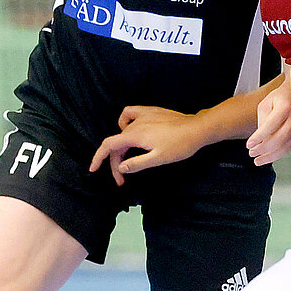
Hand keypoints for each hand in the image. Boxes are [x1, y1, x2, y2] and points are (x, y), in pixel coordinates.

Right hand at [89, 106, 208, 184]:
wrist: (198, 128)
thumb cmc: (181, 145)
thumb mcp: (158, 159)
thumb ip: (137, 163)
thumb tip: (120, 167)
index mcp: (135, 135)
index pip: (109, 145)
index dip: (98, 158)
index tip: (93, 169)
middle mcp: (136, 123)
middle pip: (117, 143)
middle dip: (116, 161)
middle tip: (122, 179)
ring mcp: (143, 115)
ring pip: (123, 132)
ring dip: (121, 146)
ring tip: (126, 159)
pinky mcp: (151, 112)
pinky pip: (130, 113)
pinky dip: (125, 122)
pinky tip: (130, 130)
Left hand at [247, 78, 290, 165]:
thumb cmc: (282, 98)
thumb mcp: (267, 103)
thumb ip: (262, 120)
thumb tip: (259, 139)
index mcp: (285, 107)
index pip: (270, 125)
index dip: (258, 137)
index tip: (248, 145)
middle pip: (278, 139)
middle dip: (262, 149)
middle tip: (251, 153)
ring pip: (285, 147)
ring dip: (269, 157)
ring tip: (257, 160)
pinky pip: (290, 148)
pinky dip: (278, 155)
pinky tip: (268, 157)